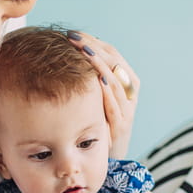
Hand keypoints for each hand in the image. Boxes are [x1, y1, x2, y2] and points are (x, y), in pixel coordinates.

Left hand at [66, 30, 138, 158]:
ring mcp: (127, 111)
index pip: (112, 55)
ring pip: (116, 82)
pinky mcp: (121, 128)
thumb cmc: (92, 126)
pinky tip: (97, 78)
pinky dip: (108, 91)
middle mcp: (129, 95)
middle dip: (94, 48)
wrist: (103, 159)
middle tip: (74, 37)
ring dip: (100, 64)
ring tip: (83, 51)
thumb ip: (85, 80)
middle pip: (115, 63)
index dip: (94, 42)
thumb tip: (64, 54)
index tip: (74, 33)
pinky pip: (116, 106)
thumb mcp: (90, 99)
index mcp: (124, 84)